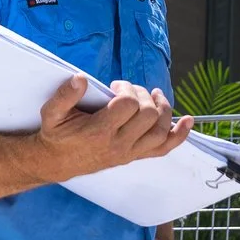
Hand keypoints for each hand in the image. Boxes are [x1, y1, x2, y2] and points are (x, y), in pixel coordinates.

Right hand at [28, 75, 192, 182]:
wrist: (57, 161)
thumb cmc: (56, 134)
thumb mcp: (51, 113)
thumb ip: (64, 95)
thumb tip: (80, 78)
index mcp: (99, 131)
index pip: (128, 105)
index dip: (126, 89)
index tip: (115, 86)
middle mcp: (119, 144)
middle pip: (149, 115)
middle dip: (143, 96)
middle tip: (129, 92)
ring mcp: (130, 152)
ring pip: (160, 131)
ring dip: (163, 109)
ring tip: (154, 96)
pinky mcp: (135, 156)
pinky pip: (163, 148)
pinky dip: (179, 135)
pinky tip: (188, 120)